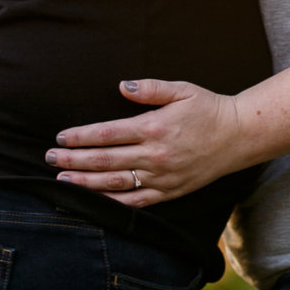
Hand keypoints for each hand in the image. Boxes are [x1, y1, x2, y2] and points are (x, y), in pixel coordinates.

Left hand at [44, 79, 255, 208]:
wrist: (239, 136)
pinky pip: (136, 202)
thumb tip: (123, 86)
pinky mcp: (170, 191)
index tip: (61, 136)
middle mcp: (155, 155)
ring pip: (115, 183)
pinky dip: (112, 203)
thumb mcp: (181, 89)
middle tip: (50, 157)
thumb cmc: (208, 109)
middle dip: (74, 159)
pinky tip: (93, 202)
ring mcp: (162, 177)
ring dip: (86, 182)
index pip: (108, 133)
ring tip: (62, 179)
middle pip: (105, 160)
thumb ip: (150, 89)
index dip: (81, 136)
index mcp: (154, 127)